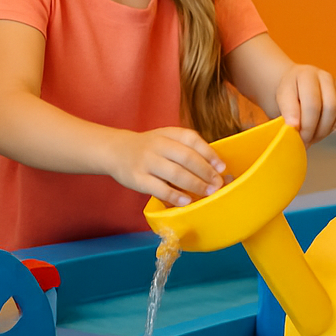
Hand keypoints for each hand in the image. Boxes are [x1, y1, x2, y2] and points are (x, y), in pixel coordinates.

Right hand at [109, 127, 225, 206]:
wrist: (114, 150)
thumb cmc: (147, 148)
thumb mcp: (165, 139)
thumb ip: (186, 149)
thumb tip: (215, 169)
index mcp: (167, 134)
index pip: (191, 139)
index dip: (209, 153)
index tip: (221, 167)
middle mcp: (157, 145)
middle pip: (186, 157)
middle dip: (206, 172)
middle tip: (218, 184)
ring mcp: (146, 162)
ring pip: (175, 173)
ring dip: (195, 184)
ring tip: (208, 193)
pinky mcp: (137, 178)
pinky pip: (159, 188)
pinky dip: (175, 196)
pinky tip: (186, 201)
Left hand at [276, 65, 335, 144]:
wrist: (296, 84)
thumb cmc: (287, 95)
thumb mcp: (280, 101)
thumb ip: (287, 113)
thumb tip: (295, 131)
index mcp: (304, 75)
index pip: (308, 100)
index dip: (301, 118)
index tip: (292, 130)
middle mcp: (322, 76)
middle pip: (325, 106)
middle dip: (312, 127)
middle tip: (302, 139)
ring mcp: (335, 83)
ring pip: (335, 111)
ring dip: (323, 129)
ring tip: (310, 137)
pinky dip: (332, 126)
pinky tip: (320, 130)